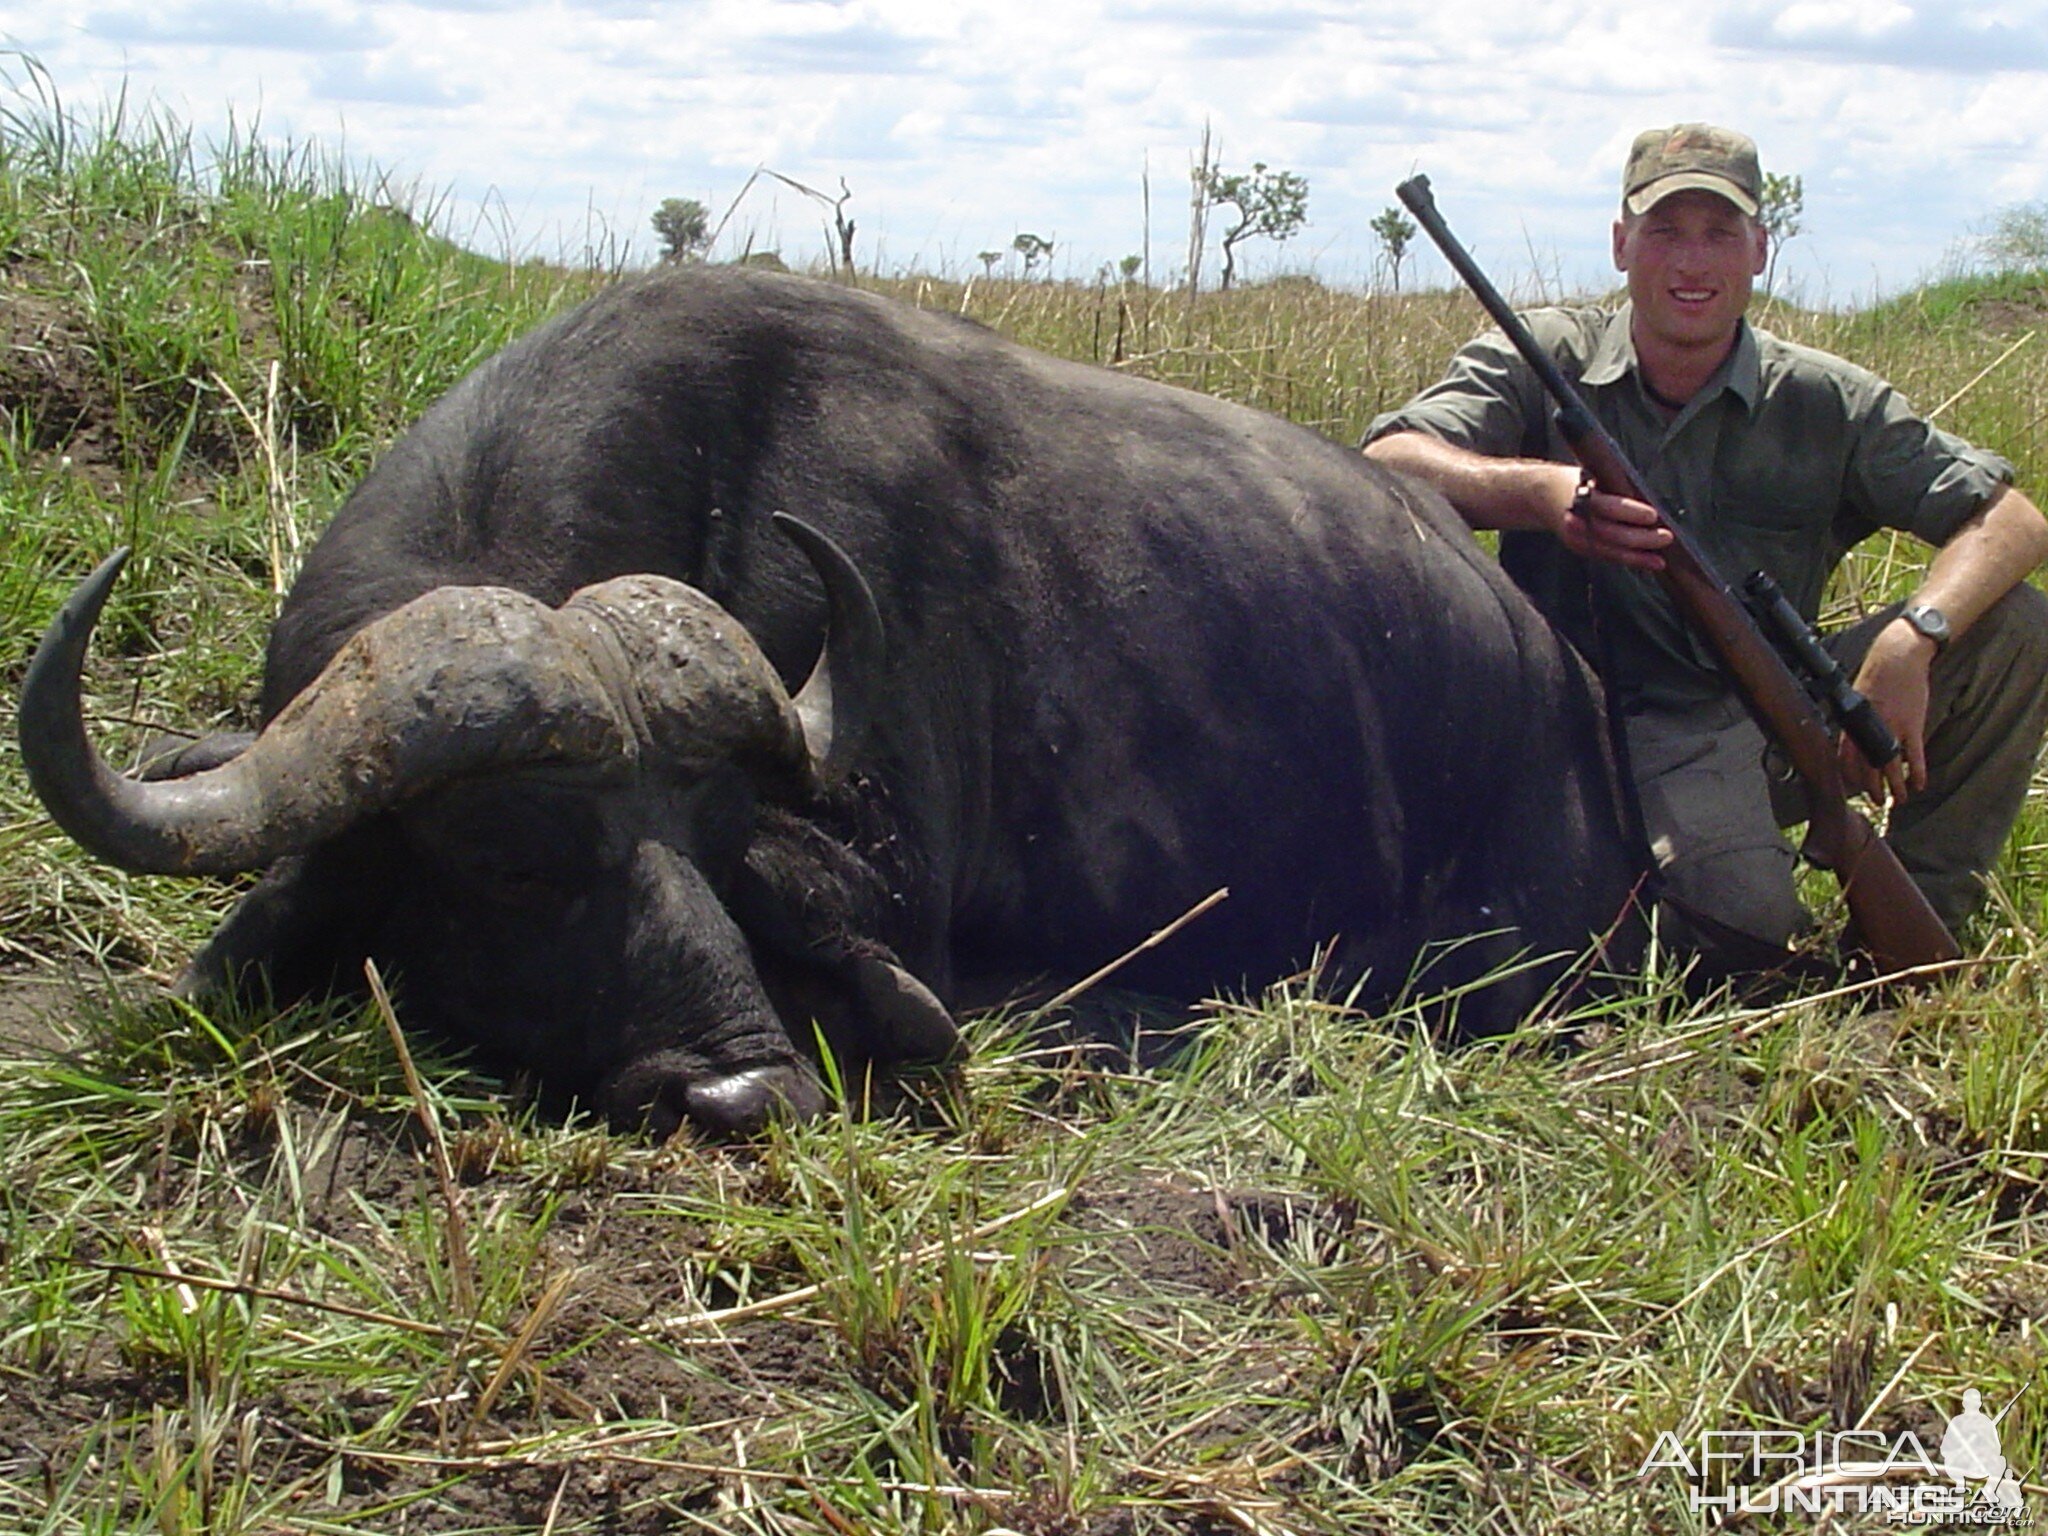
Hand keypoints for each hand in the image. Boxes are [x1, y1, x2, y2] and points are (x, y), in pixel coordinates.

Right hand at [1552, 471, 1672, 570]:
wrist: (1541, 495)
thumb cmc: (1576, 481)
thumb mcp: (1592, 475)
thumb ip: (1614, 487)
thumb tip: (1648, 500)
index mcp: (1579, 497)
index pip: (1608, 507)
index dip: (1631, 513)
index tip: (1653, 515)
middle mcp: (1576, 520)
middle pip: (1610, 534)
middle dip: (1640, 539)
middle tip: (1666, 537)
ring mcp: (1575, 538)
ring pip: (1608, 551)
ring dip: (1636, 557)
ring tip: (1659, 561)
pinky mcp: (1579, 548)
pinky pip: (1605, 556)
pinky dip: (1626, 560)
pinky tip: (1645, 562)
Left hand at [1841, 618, 1934, 803]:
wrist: (1898, 657)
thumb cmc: (1878, 674)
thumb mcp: (1857, 697)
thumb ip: (1857, 719)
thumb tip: (1855, 734)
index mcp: (1853, 723)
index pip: (1845, 757)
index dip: (1848, 775)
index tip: (1852, 787)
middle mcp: (1869, 730)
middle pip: (1867, 768)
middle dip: (1870, 788)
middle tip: (1874, 801)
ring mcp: (1892, 729)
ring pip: (1890, 767)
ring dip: (1894, 788)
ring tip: (1897, 802)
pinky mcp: (1912, 725)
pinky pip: (1914, 756)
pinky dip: (1917, 773)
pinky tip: (1919, 785)